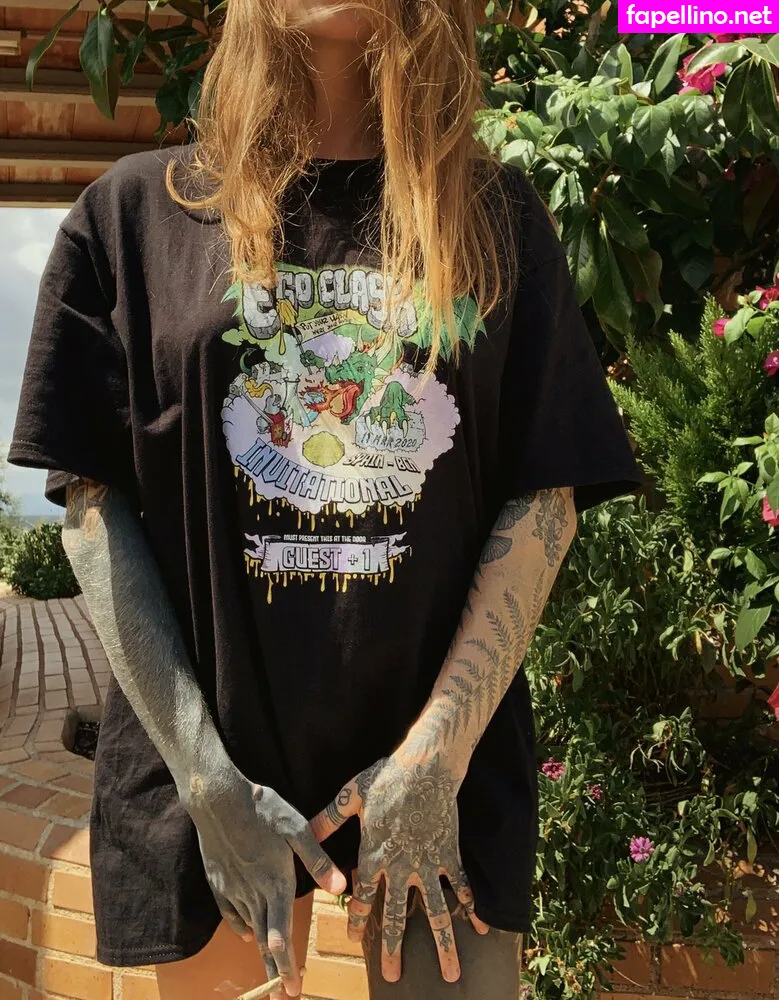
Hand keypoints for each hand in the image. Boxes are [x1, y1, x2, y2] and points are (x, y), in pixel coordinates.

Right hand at [180, 764, 345, 998]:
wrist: (217, 800)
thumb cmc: (262, 809)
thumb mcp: (296, 828)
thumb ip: (318, 861)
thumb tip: (341, 888)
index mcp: (276, 883)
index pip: (282, 935)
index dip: (288, 964)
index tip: (293, 988)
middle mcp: (254, 893)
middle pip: (265, 939)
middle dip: (276, 968)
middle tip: (283, 994)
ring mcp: (233, 889)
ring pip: (250, 927)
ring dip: (261, 950)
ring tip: (270, 966)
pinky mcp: (218, 882)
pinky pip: (231, 914)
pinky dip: (241, 927)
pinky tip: (247, 933)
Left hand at [310, 752, 487, 983]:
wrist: (427, 767)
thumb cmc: (387, 778)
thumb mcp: (352, 796)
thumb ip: (328, 819)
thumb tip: (303, 832)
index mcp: (374, 855)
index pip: (362, 898)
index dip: (357, 920)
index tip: (354, 939)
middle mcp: (401, 867)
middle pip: (396, 916)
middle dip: (394, 948)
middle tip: (394, 976)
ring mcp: (428, 864)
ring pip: (436, 912)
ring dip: (442, 944)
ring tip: (450, 974)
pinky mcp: (449, 854)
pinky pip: (461, 885)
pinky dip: (471, 906)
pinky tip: (479, 928)